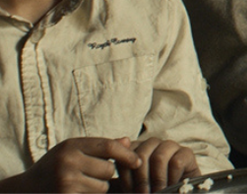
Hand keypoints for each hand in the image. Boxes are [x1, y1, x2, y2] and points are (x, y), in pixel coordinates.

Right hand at [1, 137, 139, 192]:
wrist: (26, 188)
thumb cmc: (55, 166)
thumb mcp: (73, 150)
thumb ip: (101, 147)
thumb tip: (129, 141)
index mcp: (71, 146)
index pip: (109, 147)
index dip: (127, 155)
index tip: (137, 161)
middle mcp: (67, 163)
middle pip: (108, 170)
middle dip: (106, 175)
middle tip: (92, 175)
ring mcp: (65, 182)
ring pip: (102, 187)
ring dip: (99, 188)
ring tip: (81, 184)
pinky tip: (78, 192)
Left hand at [116, 138, 199, 192]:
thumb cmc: (148, 191)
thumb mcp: (130, 184)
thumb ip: (123, 166)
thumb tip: (124, 140)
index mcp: (135, 148)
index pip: (126, 154)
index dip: (126, 175)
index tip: (129, 191)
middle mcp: (152, 143)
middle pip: (142, 154)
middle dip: (141, 179)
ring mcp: (170, 146)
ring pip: (159, 157)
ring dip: (156, 180)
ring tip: (157, 193)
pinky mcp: (186, 153)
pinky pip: (176, 162)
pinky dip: (171, 178)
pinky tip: (171, 187)